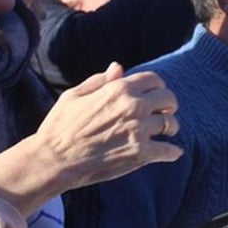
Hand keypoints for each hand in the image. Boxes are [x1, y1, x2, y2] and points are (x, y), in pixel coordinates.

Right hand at [35, 62, 182, 188]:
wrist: (53, 160)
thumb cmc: (59, 126)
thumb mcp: (74, 96)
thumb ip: (100, 81)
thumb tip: (118, 67)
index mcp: (119, 90)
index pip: (154, 80)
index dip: (157, 87)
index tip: (156, 95)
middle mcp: (134, 106)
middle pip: (168, 99)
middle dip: (168, 105)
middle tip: (165, 113)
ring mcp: (139, 130)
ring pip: (170, 124)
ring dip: (170, 128)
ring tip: (166, 132)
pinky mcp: (141, 153)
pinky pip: (168, 150)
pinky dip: (173, 152)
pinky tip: (174, 153)